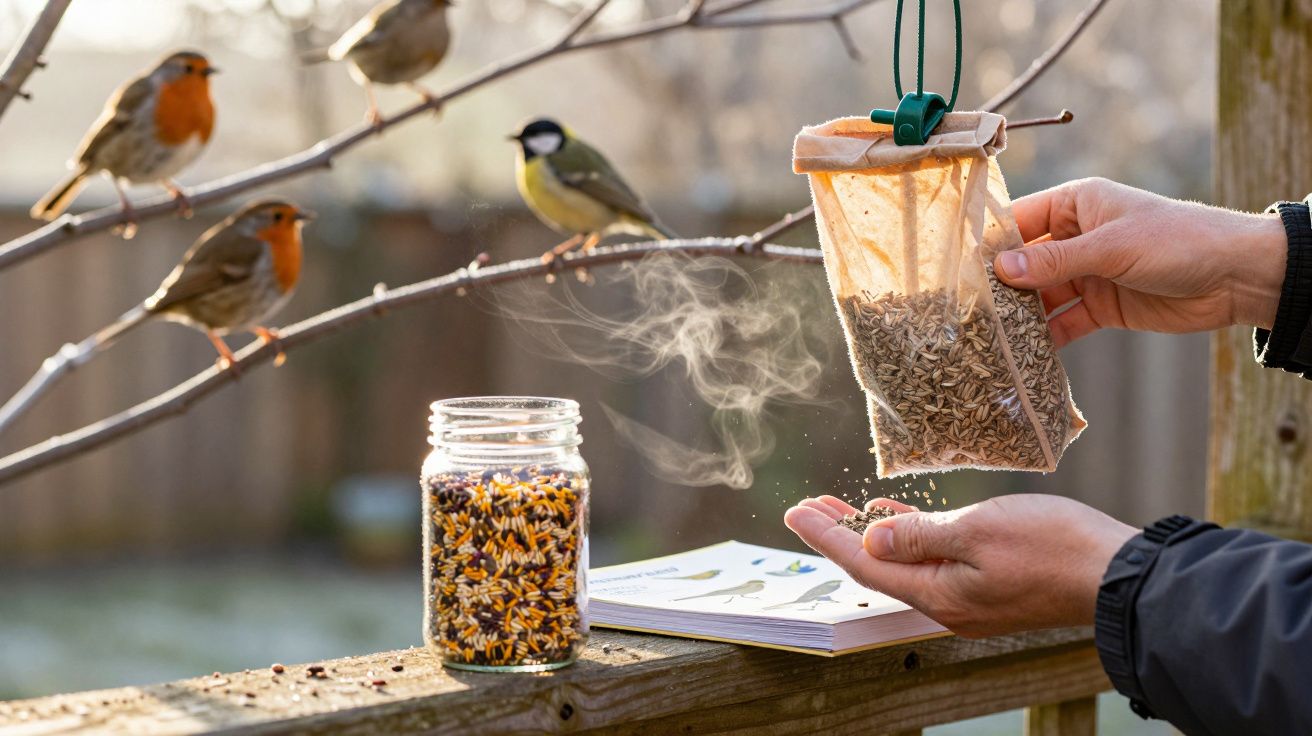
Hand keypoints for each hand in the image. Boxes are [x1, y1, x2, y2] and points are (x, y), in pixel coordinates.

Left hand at [783, 494, 1136, 636]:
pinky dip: (909, 538)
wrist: (1120, 577)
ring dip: (870, 534)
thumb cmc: (1053, 548)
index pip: (863, 563)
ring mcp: (969, 599)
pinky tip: (897, 518)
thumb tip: (869, 538)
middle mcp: (946, 604)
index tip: (792, 512)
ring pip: (903, 564)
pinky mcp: (989, 587)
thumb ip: (919, 534)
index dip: (825, 535)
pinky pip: (932, 563)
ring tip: (839, 507)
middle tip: (807, 506)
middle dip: (838, 534)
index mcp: (937, 593)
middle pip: (877, 567)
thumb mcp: (977, 530)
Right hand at [992, 178, 1286, 346]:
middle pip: (1024, 263)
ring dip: (1019, 316)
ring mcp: (1086, 274)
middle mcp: (1075, 237)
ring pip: (1040, 296)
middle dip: (999, 286)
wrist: (1235, 277)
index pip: (1019, 221)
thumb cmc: (1178, 240)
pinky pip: (1062, 322)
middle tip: (965, 310)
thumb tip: (1001, 270)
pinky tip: (1023, 354)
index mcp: (1075, 205)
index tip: (956, 268)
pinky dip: (1045, 338)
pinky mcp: (1100, 307)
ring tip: (987, 337)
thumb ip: (1056, 262)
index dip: (989, 243)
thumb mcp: (1112, 247)